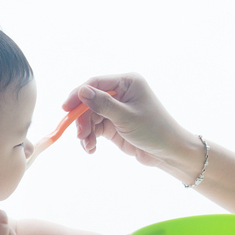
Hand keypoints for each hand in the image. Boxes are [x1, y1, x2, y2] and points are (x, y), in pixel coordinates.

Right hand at [63, 73, 197, 172]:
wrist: (169, 152)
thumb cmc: (155, 130)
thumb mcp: (127, 117)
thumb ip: (103, 105)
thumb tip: (82, 91)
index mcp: (128, 82)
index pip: (96, 83)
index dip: (78, 95)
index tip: (65, 108)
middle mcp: (121, 92)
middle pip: (90, 102)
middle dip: (83, 120)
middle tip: (80, 136)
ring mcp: (117, 109)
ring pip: (90, 117)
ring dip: (86, 132)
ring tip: (88, 146)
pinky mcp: (114, 124)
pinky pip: (95, 128)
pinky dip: (91, 138)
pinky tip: (91, 148)